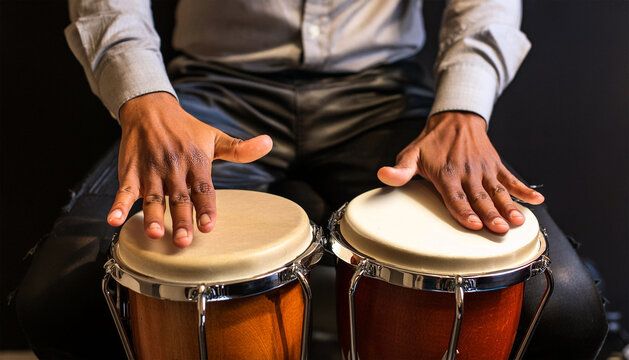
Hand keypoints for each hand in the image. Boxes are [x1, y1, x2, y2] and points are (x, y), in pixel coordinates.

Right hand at [107, 92, 272, 246]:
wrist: (151, 109)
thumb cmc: (186, 129)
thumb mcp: (215, 137)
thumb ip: (240, 149)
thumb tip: (269, 143)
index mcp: (196, 162)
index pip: (204, 189)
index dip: (206, 208)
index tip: (208, 226)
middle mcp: (174, 168)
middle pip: (179, 198)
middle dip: (181, 220)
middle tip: (184, 241)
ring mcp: (151, 171)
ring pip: (153, 197)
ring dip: (152, 216)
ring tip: (154, 233)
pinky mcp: (131, 171)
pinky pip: (124, 190)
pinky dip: (118, 205)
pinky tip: (114, 220)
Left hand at [377, 111, 543, 232]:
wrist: (455, 118)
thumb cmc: (430, 143)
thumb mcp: (411, 154)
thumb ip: (400, 170)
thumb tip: (383, 175)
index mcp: (445, 173)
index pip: (454, 196)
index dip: (463, 211)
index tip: (472, 225)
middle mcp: (466, 173)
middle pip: (479, 197)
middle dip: (490, 214)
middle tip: (500, 229)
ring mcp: (484, 169)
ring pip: (498, 191)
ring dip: (509, 206)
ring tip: (519, 221)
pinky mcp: (495, 166)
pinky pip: (511, 179)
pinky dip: (525, 189)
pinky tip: (538, 201)